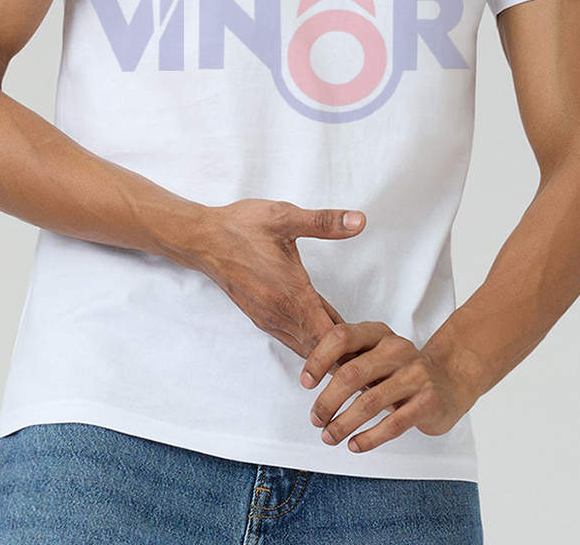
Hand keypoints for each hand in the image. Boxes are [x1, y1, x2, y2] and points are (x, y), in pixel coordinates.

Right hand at [174, 199, 365, 358]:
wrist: (202, 238)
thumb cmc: (241, 227)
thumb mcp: (284, 217)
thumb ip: (324, 222)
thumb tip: (359, 221)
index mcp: (291, 295)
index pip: (330, 338)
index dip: (355, 348)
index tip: (377, 350)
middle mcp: (279, 314)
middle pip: (320, 351)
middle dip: (347, 356)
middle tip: (376, 364)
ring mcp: (268, 318)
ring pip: (305, 347)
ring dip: (329, 353)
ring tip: (358, 357)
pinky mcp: (261, 316)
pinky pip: (292, 338)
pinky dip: (311, 343)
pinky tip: (325, 336)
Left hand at [299, 320, 481, 453]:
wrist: (450, 380)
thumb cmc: (401, 370)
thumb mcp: (376, 355)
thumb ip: (349, 359)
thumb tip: (309, 377)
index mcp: (379, 334)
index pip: (342, 337)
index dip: (319, 359)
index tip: (305, 383)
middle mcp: (397, 349)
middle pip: (352, 373)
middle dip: (327, 401)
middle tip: (315, 419)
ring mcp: (415, 375)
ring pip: (369, 402)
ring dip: (343, 424)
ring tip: (328, 437)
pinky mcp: (427, 402)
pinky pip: (392, 424)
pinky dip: (368, 438)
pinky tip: (354, 445)